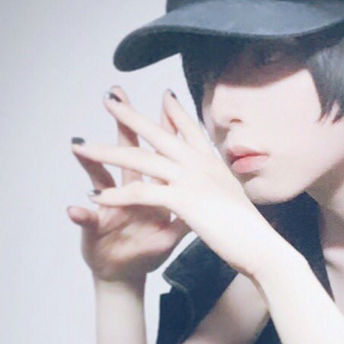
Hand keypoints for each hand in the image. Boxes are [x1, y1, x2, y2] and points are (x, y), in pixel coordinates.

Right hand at [67, 85, 191, 283]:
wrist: (125, 275)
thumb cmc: (148, 249)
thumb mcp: (175, 232)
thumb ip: (191, 210)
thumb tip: (217, 193)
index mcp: (152, 191)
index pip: (159, 156)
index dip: (164, 132)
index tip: (168, 101)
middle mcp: (128, 191)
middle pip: (127, 155)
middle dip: (122, 127)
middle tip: (114, 97)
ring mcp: (108, 206)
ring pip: (99, 179)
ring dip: (89, 162)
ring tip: (79, 145)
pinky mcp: (94, 228)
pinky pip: (87, 221)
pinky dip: (81, 214)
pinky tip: (74, 207)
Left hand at [70, 87, 282, 279]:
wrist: (263, 248)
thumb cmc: (254, 233)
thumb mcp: (238, 201)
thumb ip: (225, 189)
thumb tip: (226, 188)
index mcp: (214, 164)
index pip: (191, 130)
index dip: (175, 113)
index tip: (163, 96)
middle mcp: (201, 165)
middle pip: (158, 134)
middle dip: (130, 116)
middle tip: (108, 99)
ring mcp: (191, 180)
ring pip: (141, 159)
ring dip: (107, 152)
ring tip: (81, 146)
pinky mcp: (183, 200)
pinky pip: (141, 193)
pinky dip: (116, 195)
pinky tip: (95, 196)